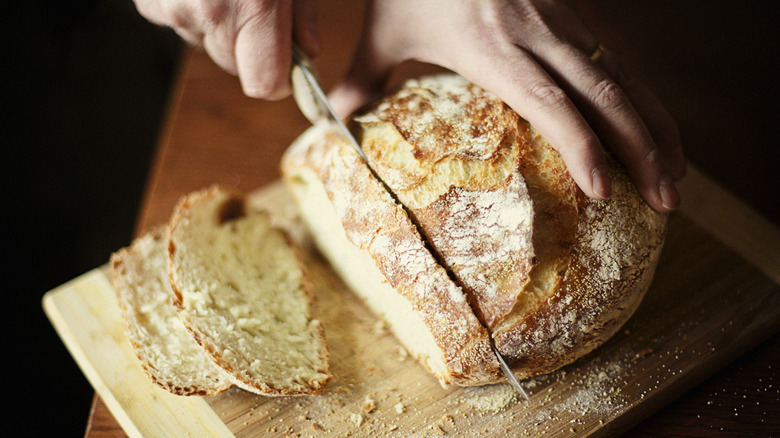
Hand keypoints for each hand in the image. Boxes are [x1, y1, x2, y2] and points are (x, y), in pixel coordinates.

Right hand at [133, 0, 319, 99]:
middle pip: (235, 66)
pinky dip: (189, 9)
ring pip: (205, 44)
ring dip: (218, 27)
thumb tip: (308, 53)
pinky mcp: (149, 3)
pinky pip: (177, 23)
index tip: (287, 66)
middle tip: (254, 5)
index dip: (279, 79)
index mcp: (255, 4)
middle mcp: (211, 12)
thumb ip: (302, 13)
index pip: (265, 85)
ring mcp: (175, 8)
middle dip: (249, 46)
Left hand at [328, 0, 685, 212]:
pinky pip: (616, 59)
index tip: (604, 191)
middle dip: (644, 148)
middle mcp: (538, 33)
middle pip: (606, 93)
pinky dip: (642, 99)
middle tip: (667, 200)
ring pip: (624, 75)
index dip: (582, 145)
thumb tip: (332, 120)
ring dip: (656, 126)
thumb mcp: (385, 29)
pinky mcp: (571, 11)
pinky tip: (653, 129)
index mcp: (492, 46)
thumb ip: (363, 78)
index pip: (550, 102)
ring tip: (676, 175)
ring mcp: (562, 20)